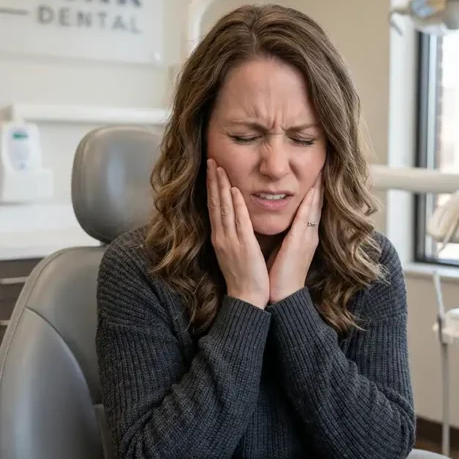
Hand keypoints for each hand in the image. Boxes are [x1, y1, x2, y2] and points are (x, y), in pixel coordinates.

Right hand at [207, 159, 269, 308]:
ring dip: (221, 187)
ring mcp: (231, 241)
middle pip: (214, 203)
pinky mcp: (243, 246)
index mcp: (220, 238)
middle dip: (213, 181)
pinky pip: (239, 222)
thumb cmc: (244, 276)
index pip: (213, 207)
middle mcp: (221, 237)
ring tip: (219, 167)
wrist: (247, 298)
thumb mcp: (234, 252)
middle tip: (211, 160)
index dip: (212, 187)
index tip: (212, 170)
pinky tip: (234, 190)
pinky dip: (235, 205)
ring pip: (223, 208)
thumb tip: (235, 220)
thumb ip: (233, 235)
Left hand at [268, 178, 321, 303]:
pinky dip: (308, 203)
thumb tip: (283, 224)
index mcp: (305, 236)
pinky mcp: (301, 243)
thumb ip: (287, 236)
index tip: (315, 174)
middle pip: (317, 204)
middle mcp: (309, 234)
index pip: (312, 208)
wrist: (283, 297)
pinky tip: (310, 190)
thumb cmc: (280, 276)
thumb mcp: (285, 250)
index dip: (314, 191)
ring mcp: (307, 238)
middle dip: (319, 184)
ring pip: (314, 207)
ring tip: (319, 171)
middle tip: (322, 165)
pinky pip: (305, 218)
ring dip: (316, 188)